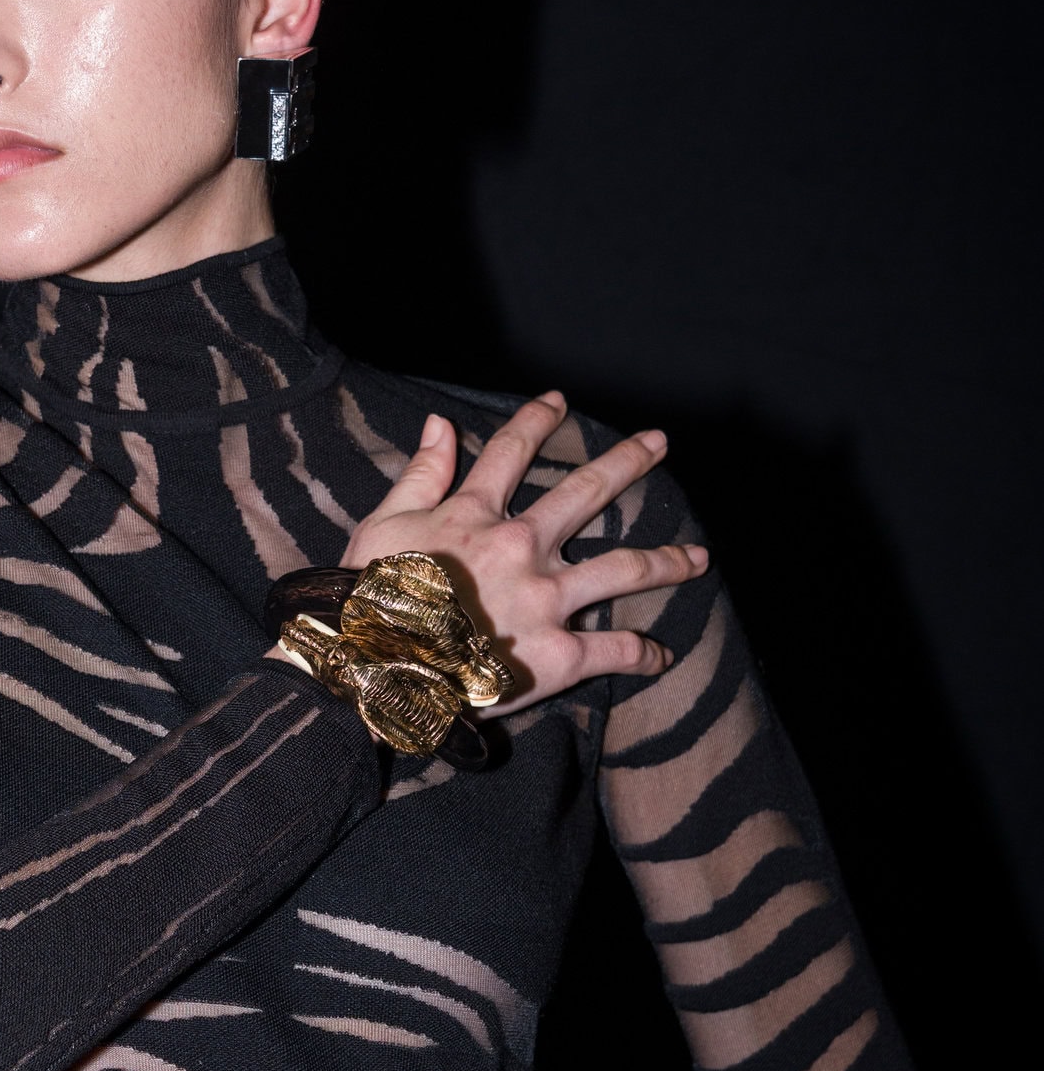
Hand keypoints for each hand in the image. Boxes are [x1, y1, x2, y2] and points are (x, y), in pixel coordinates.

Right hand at [339, 394, 706, 714]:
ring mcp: (548, 599)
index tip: (559, 401)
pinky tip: (661, 655)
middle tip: (659, 441)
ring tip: (700, 558)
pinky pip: (615, 650)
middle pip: (586, 492)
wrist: (377, 668)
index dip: (537, 420)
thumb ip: (420, 474)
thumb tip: (440, 423)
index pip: (512, 451)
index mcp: (476, 513)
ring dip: (667, 562)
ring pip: (624, 569)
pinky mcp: (560, 655)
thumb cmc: (369, 596)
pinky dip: (642, 654)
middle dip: (627, 462)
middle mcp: (523, 546)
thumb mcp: (383, 524)